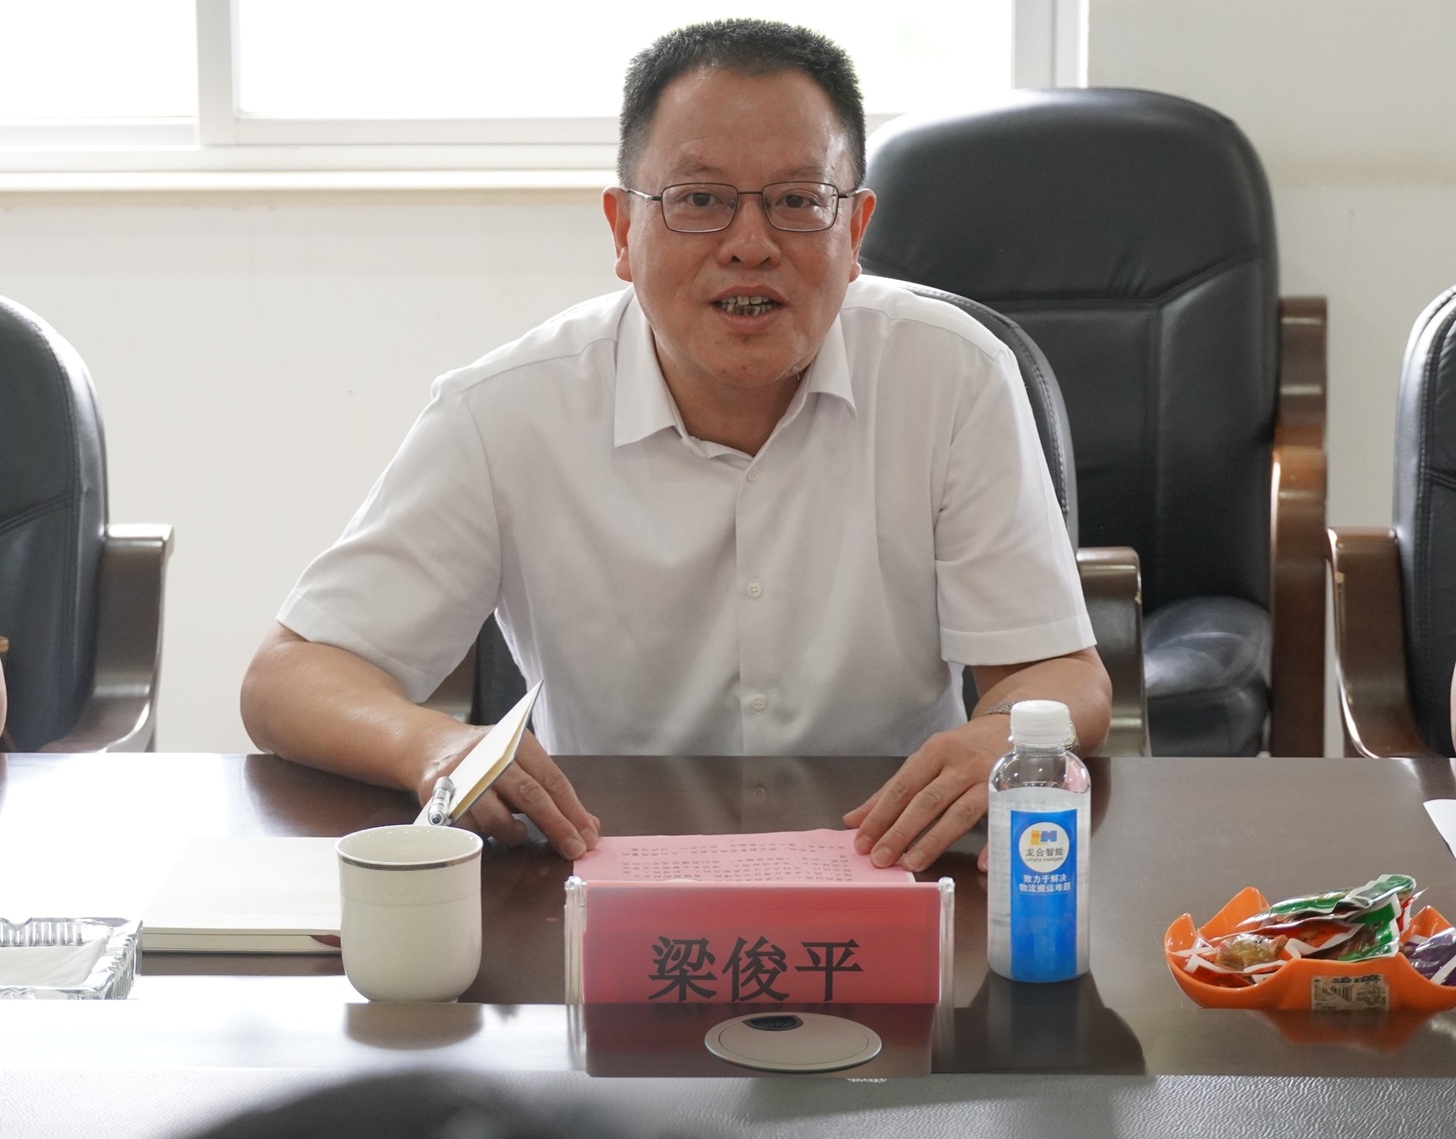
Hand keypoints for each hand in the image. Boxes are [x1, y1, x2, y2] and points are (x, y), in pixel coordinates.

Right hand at [419, 729, 599, 860]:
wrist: (431, 745)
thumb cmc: (486, 759)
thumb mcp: (521, 761)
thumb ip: (551, 791)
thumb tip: (588, 825)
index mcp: (518, 743)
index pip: (552, 779)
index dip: (573, 810)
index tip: (589, 835)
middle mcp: (491, 757)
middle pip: (530, 795)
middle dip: (557, 826)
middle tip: (576, 849)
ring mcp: (464, 776)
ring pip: (497, 816)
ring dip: (515, 834)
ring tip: (521, 835)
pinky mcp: (440, 797)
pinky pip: (470, 828)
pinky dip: (487, 835)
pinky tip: (491, 831)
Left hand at [842, 716, 1008, 872]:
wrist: (1015, 725)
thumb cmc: (965, 748)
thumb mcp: (929, 758)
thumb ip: (894, 789)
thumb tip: (854, 820)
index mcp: (936, 751)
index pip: (902, 786)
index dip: (880, 815)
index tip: (862, 840)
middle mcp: (961, 764)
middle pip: (926, 801)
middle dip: (900, 832)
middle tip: (879, 859)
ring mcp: (988, 779)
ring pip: (958, 813)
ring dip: (933, 841)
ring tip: (911, 863)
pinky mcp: (1012, 794)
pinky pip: (1000, 822)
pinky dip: (991, 844)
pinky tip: (980, 865)